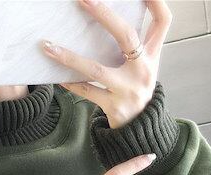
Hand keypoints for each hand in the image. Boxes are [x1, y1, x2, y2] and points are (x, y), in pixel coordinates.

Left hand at [41, 0, 171, 128]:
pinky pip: (87, 92)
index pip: (162, 21)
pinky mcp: (114, 106)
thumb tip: (109, 19)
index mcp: (152, 56)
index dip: (155, 1)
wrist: (140, 127)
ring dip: (70, 57)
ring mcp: (128, 89)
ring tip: (48, 47)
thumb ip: (134, 46)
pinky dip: (71, 84)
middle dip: (104, 14)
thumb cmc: (136, 90)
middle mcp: (143, 70)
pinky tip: (57, 76)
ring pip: (96, 69)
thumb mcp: (144, 67)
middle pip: (127, 36)